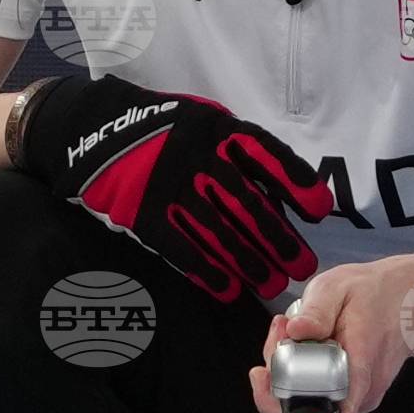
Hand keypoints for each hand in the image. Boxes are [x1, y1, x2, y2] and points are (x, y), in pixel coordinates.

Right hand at [13, 76, 331, 303]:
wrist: (95, 128)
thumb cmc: (162, 129)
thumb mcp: (204, 122)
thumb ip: (238, 152)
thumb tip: (283, 192)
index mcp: (216, 130)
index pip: (265, 156)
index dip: (295, 183)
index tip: (319, 210)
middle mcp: (196, 157)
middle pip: (246, 204)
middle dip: (278, 238)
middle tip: (302, 267)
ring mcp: (169, 186)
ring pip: (218, 231)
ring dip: (248, 261)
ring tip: (272, 285)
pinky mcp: (144, 213)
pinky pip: (180, 247)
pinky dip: (206, 270)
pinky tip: (228, 289)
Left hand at [251, 256, 413, 412]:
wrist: (409, 301)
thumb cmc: (377, 294)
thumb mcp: (340, 287)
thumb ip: (317, 310)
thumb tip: (295, 331)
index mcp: (358, 367)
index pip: (319, 410)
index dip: (280, 400)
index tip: (263, 370)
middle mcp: (360, 392)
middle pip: (301, 405)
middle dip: (278, 373)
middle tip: (281, 332)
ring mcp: (357, 397)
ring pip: (308, 399)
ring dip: (290, 368)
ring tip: (295, 329)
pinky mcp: (353, 395)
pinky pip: (317, 392)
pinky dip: (302, 370)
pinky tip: (305, 341)